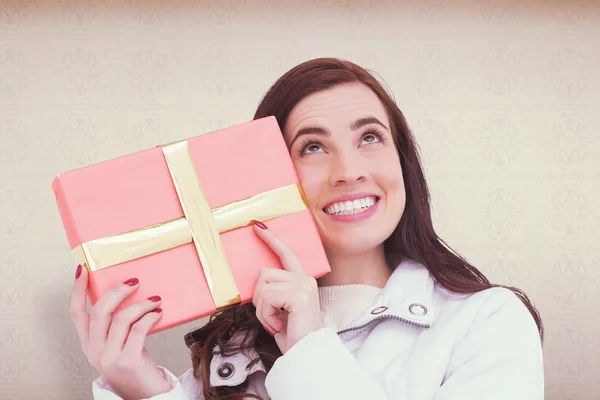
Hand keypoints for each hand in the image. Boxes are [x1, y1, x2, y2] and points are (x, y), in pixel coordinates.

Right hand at [69, 265, 171, 399]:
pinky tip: (158, 314)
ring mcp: (109, 357)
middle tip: (135, 282)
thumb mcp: (119, 343)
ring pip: (121, 319)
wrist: (145, 395)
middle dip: (118, 291)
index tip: (83, 270)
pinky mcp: (127, 361)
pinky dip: (149, 318)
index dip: (77, 290)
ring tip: (155, 301)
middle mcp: (94, 350)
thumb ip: (117, 325)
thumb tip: (129, 292)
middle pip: (99, 311)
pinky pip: (138, 330)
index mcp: (89, 344)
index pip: (76, 313)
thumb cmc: (135, 365)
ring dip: (141, 305)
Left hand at [251, 221, 323, 353]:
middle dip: (258, 297)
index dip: (271, 239)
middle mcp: (305, 279)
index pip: (286, 253)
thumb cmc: (294, 336)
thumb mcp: (281, 309)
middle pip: (264, 273)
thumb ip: (274, 292)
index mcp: (302, 280)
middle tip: (270, 316)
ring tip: (276, 322)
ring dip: (262, 310)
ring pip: (262, 286)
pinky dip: (265, 316)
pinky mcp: (298, 294)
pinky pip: (266, 298)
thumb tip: (258, 284)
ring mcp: (302, 285)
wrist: (307, 355)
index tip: (257, 226)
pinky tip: (278, 325)